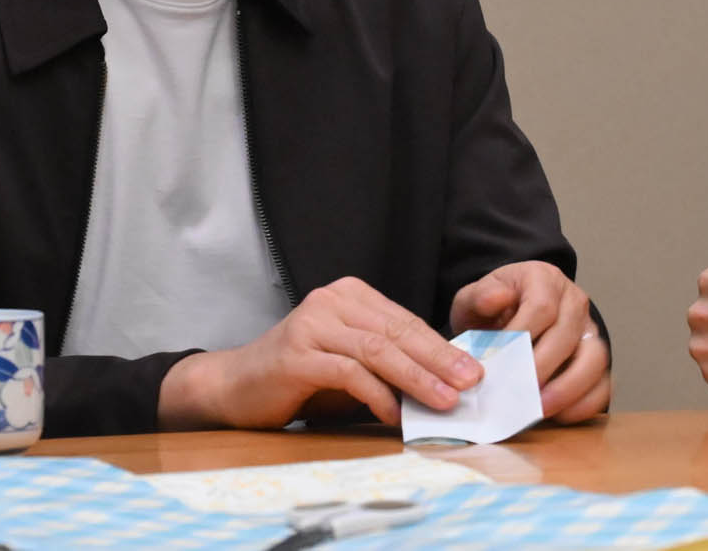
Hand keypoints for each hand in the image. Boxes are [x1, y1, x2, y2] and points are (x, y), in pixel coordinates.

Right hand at [157, 276, 482, 428]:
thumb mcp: (349, 360)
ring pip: (377, 350)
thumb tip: (442, 380)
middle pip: (397, 332)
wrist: (234, 386)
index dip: (441, 346)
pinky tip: (395, 414)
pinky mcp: (297, 355)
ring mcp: (312, 325)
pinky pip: (348, 372)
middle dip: (439, 360)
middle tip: (470, 383)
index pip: (405, 320)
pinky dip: (376, 394)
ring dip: (416, 378)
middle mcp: (332, 301)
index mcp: (350, 295)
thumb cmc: (299, 377)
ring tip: (444, 400)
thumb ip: (386, 361)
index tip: (473, 370)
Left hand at [451, 261, 610, 422]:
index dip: (523, 337)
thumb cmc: (491, 312)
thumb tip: (495, 298)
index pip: (542, 307)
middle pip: (568, 334)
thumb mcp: (474, 299)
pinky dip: (585, 403)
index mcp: (544, 280)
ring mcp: (589, 332)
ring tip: (540, 408)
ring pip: (595, 358)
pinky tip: (560, 415)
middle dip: (542, 367)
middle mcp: (574, 302)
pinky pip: (603, 383)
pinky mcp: (596, 360)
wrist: (507, 319)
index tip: (500, 361)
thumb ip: (479, 298)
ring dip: (569, 387)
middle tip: (518, 391)